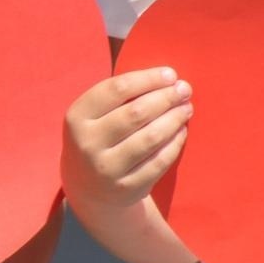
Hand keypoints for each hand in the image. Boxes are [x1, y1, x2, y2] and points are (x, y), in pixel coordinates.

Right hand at [61, 67, 191, 211]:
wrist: (86, 186)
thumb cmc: (97, 137)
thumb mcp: (92, 116)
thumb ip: (119, 97)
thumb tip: (166, 80)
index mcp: (77, 116)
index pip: (116, 89)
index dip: (147, 79)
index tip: (170, 74)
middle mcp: (88, 143)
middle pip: (136, 113)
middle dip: (165, 97)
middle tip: (185, 89)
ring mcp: (107, 168)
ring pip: (150, 138)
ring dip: (174, 119)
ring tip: (186, 108)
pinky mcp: (126, 188)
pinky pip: (159, 161)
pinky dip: (174, 143)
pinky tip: (181, 130)